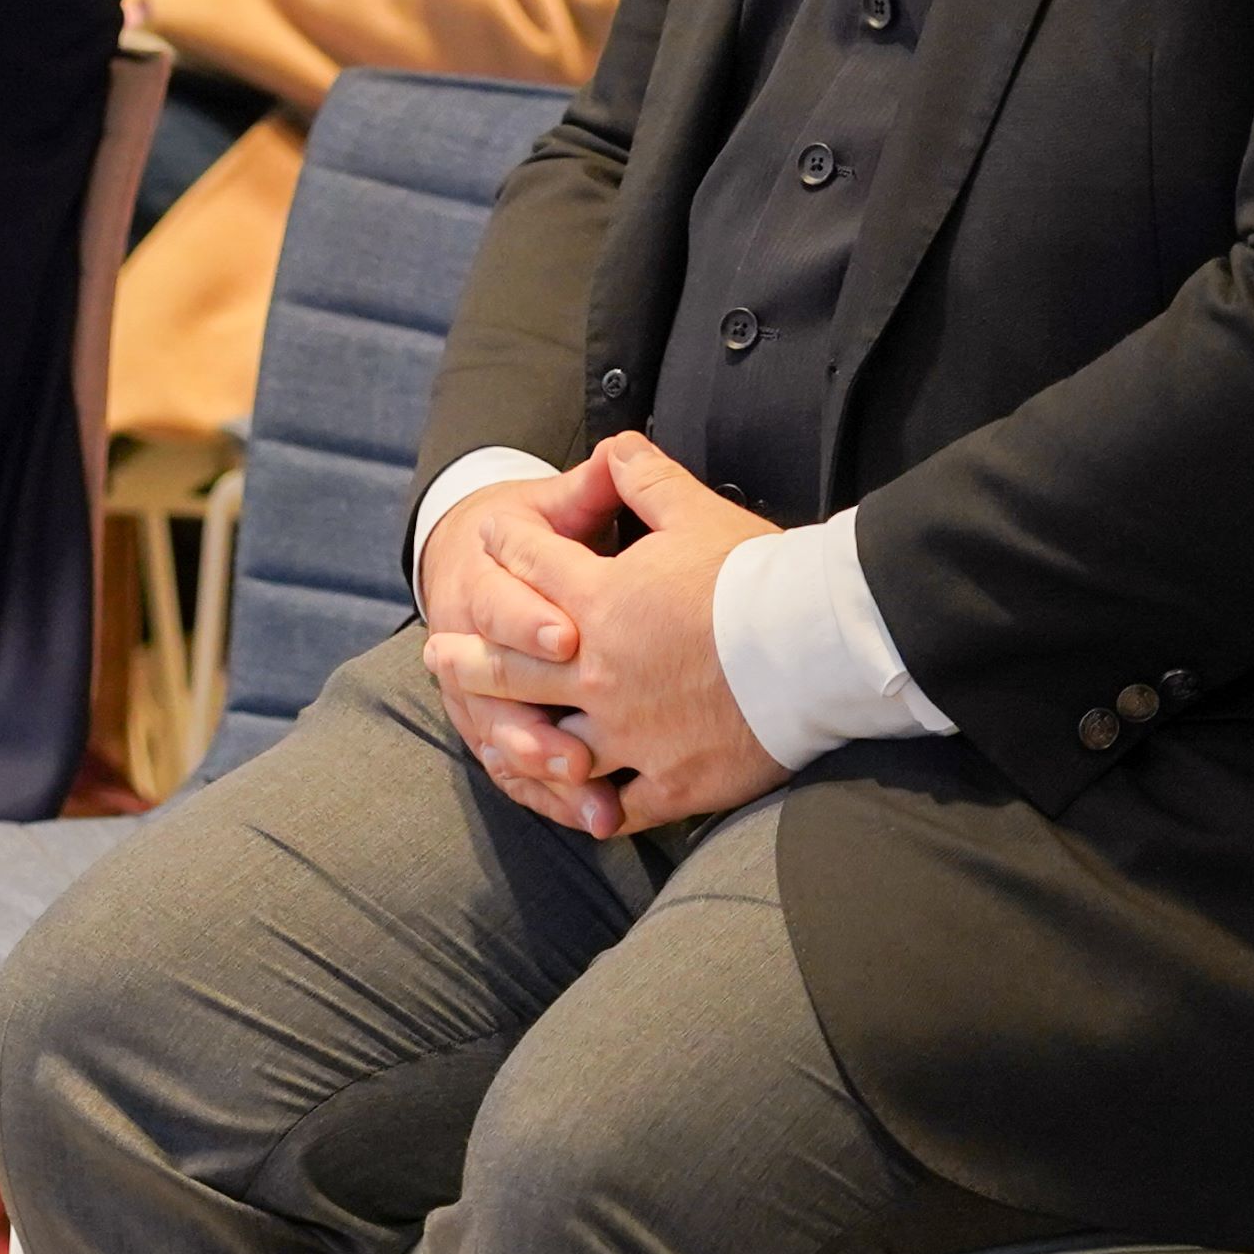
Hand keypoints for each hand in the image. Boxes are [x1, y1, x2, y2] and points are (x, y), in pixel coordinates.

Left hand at [425, 435, 788, 836]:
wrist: (815, 649)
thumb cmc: (757, 577)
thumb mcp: (696, 511)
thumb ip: (645, 479)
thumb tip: (615, 447)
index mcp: (601, 601)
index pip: (533, 565)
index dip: (509, 545)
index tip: (488, 538)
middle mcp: (600, 671)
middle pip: (513, 664)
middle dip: (469, 655)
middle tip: (438, 655)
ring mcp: (630, 732)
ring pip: (552, 741)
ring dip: (516, 739)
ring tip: (492, 738)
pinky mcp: (670, 779)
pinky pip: (617, 802)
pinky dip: (592, 806)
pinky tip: (576, 806)